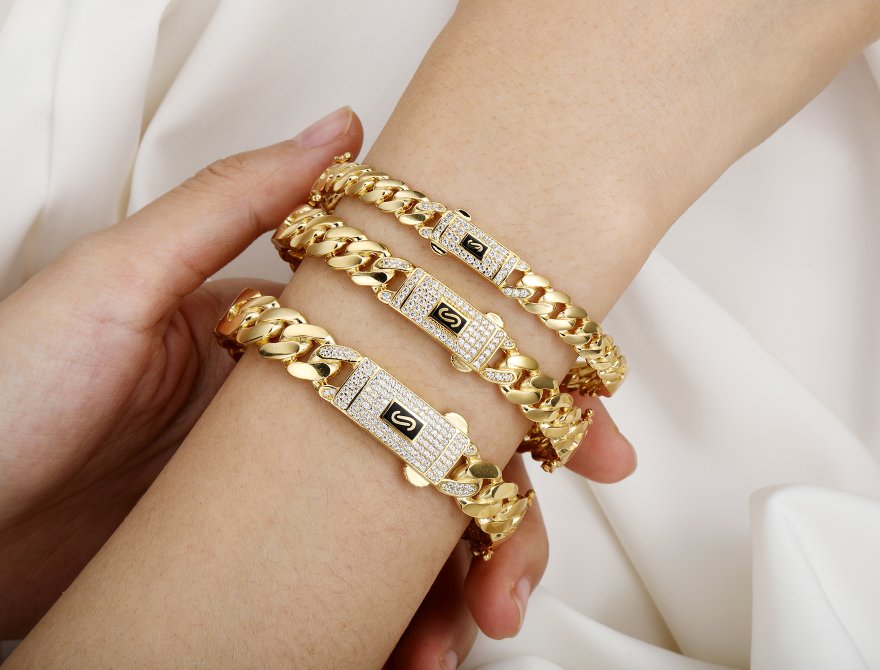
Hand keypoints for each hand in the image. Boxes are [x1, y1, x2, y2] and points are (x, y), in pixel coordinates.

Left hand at [0, 107, 634, 664]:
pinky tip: (412, 653)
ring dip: (460, 590)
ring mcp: (282, 513)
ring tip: (465, 627)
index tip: (583, 431)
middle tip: (519, 566)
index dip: (522, 396)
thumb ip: (231, 206)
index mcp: (288, 353)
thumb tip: (340, 136)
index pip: (433, 365)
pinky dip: (400, 636)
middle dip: (506, 516)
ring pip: (413, 549)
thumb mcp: (114, 284)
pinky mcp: (259, 581)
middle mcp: (300, 430)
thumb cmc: (2, 399)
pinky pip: (359, 610)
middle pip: (442, 467)